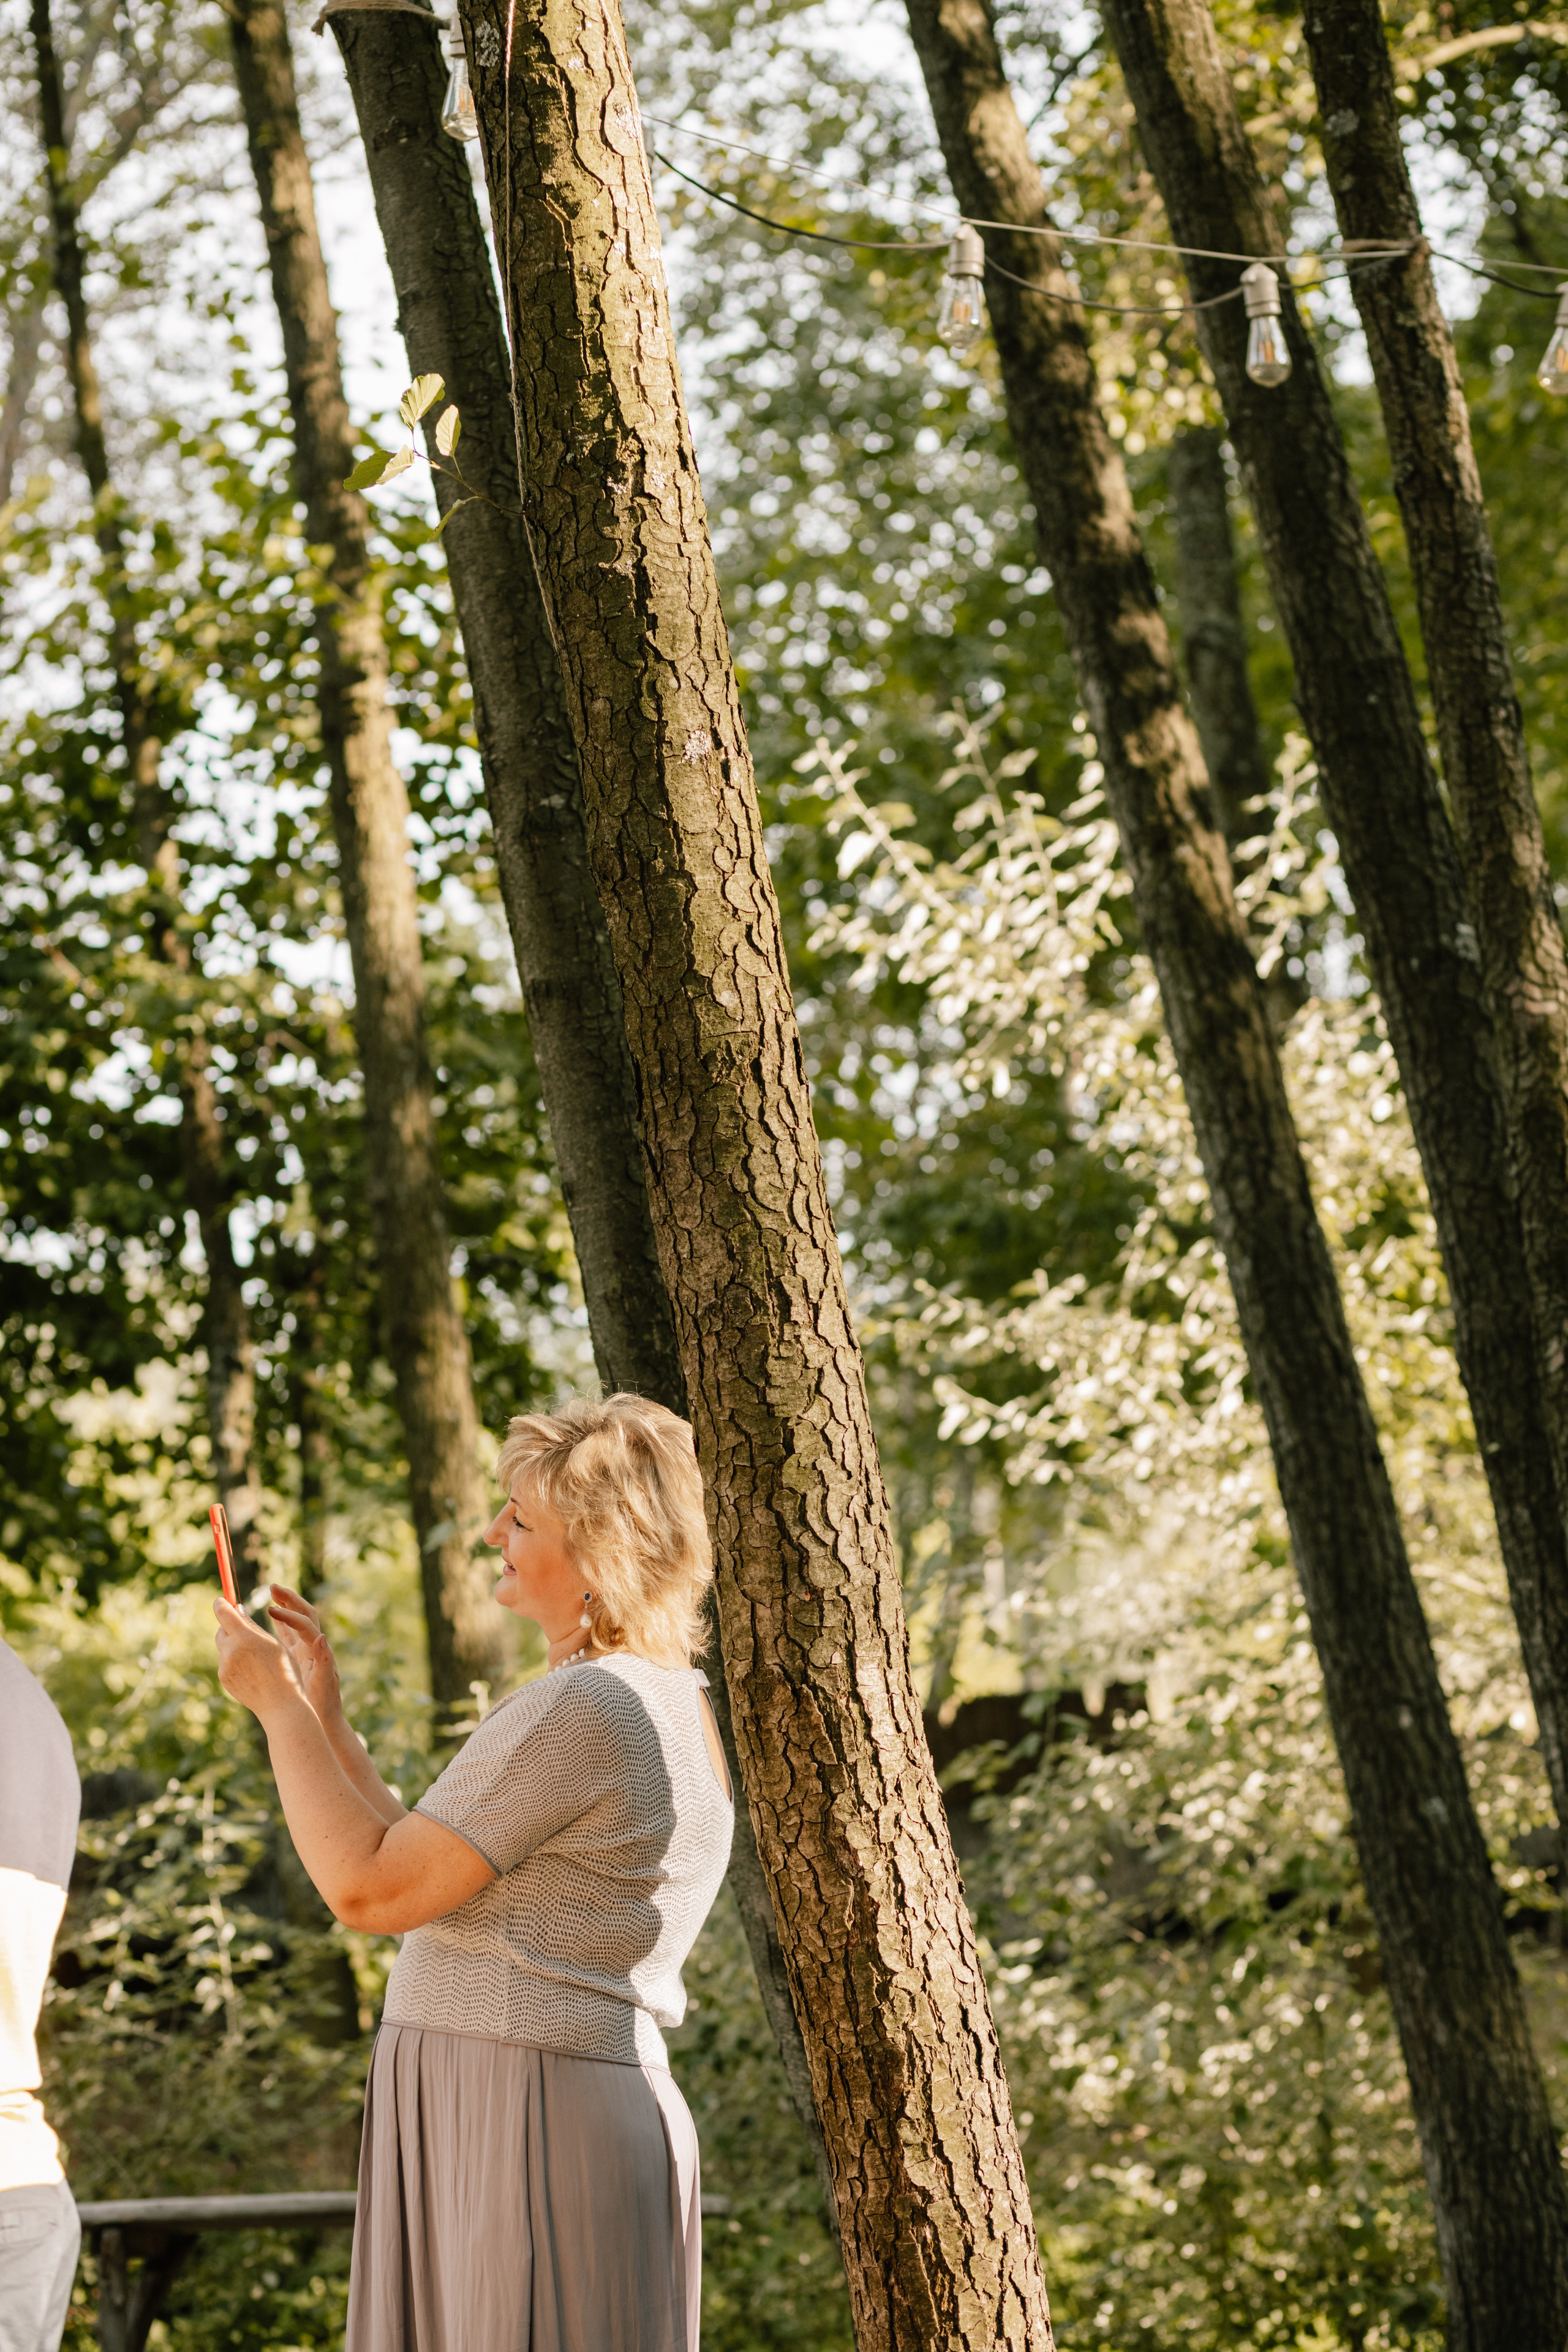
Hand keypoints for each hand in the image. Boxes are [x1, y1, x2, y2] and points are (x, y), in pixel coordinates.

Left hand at [213, 1597, 299, 1723]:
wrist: (280, 1705)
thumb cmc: (284, 1670)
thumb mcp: (273, 1643)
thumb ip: (252, 1625)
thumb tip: (236, 1609)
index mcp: (245, 1638)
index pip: (223, 1613)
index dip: (221, 1604)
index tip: (222, 1600)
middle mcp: (230, 1651)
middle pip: (221, 1630)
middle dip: (230, 1627)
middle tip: (246, 1630)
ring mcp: (224, 1667)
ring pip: (224, 1648)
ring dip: (235, 1647)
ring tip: (257, 1659)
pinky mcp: (224, 1679)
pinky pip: (226, 1663)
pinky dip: (235, 1662)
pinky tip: (252, 1671)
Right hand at [266, 1586, 343, 1726]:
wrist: (325, 1717)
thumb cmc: (325, 1703)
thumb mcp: (325, 1683)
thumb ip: (325, 1661)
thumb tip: (322, 1637)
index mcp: (319, 1649)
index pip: (305, 1623)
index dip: (289, 1615)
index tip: (271, 1610)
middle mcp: (314, 1645)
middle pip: (303, 1614)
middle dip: (290, 1599)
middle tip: (273, 1587)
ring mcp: (306, 1650)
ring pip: (294, 1622)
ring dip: (284, 1606)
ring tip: (270, 1594)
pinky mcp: (298, 1657)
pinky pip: (288, 1635)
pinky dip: (279, 1624)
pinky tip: (267, 1617)